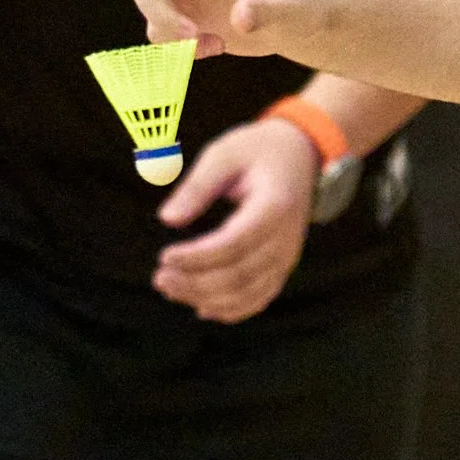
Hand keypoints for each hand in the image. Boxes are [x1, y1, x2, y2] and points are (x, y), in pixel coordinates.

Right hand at [119, 0, 319, 58]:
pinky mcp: (181, 11)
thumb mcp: (293, 5)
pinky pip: (159, 28)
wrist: (298, 20)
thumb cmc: (302, 1)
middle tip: (185, 35)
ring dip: (167, 27)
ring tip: (211, 45)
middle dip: (154, 1)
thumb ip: (269, 9)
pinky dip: (177, 46)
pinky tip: (216, 47)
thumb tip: (240, 20)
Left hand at [150, 117, 318, 322]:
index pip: (234, 244)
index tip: (164, 256)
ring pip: (247, 293)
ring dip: (206, 298)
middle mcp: (286, 238)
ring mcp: (287, 256)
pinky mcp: (283, 265)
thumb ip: (196, 186)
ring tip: (170, 289)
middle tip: (159, 277)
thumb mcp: (224, 154)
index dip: (197, 257)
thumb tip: (167, 219)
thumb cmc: (258, 150)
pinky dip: (231, 310)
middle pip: (239, 275)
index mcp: (274, 206)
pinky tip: (201, 308)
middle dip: (195, 282)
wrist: (301, 154)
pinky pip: (259, 297)